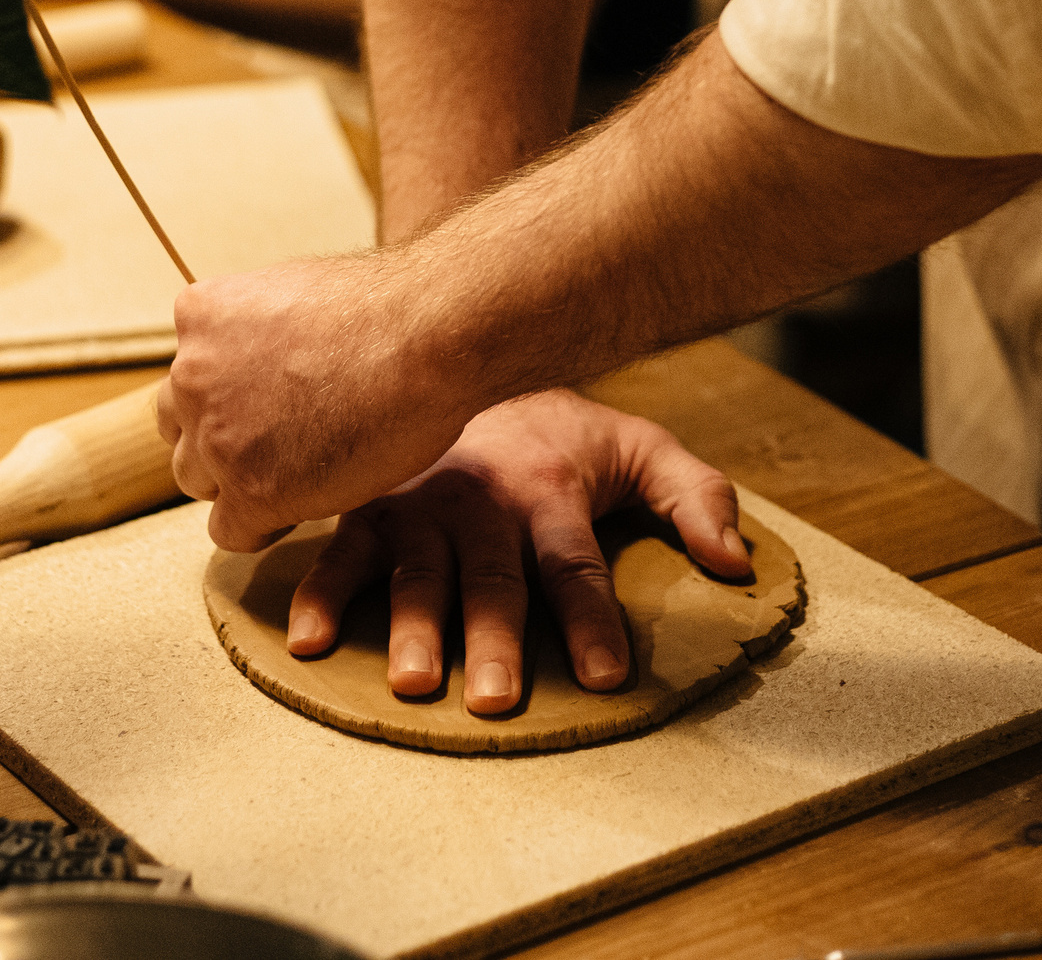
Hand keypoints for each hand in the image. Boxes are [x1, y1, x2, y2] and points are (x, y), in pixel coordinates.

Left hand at [163, 250, 513, 548]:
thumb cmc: (389, 308)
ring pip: (198, 480)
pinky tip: (307, 502)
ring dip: (241, 481)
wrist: (429, 336)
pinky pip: (229, 530)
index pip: (190, 375)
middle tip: (286, 439)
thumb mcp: (296, 292)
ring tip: (303, 471)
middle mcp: (193, 375)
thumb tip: (265, 359)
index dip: (232, 396)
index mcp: (200, 317)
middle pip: (183, 428)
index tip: (274, 403)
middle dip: (225, 437)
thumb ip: (259, 329)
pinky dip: (263, 524)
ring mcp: (217, 436)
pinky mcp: (250, 492)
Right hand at [289, 390, 748, 712]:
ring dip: (412, 628)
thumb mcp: (638, 444)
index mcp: (548, 488)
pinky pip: (338, 549)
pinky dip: (319, 593)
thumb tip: (736, 565)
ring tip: (414, 683)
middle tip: (498, 699)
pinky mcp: (365, 504)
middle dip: (496, 639)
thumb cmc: (559, 427)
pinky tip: (306, 641)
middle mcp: (480, 498)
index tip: (604, 677)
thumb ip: (696, 496)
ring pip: (417, 571)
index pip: (574, 564)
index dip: (592, 620)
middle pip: (492, 577)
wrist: (462, 343)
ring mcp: (418, 501)